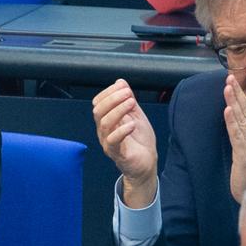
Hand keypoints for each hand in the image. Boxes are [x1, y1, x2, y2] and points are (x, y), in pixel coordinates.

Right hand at [92, 80, 157, 207]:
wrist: (146, 163)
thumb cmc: (140, 141)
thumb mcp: (136, 116)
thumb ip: (128, 101)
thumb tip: (121, 82)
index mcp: (107, 120)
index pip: (98, 103)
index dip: (109, 92)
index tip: (123, 86)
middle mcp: (104, 131)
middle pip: (98, 111)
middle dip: (113, 98)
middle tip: (127, 93)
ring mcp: (108, 142)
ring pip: (104, 123)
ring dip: (118, 110)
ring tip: (132, 103)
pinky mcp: (117, 153)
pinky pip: (113, 141)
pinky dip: (122, 130)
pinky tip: (132, 124)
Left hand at [222, 75, 245, 203]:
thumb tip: (238, 121)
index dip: (241, 96)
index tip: (233, 81)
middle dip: (237, 93)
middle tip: (229, 77)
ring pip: (241, 120)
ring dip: (234, 102)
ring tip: (227, 88)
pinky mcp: (244, 155)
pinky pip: (237, 135)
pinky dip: (232, 122)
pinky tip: (228, 110)